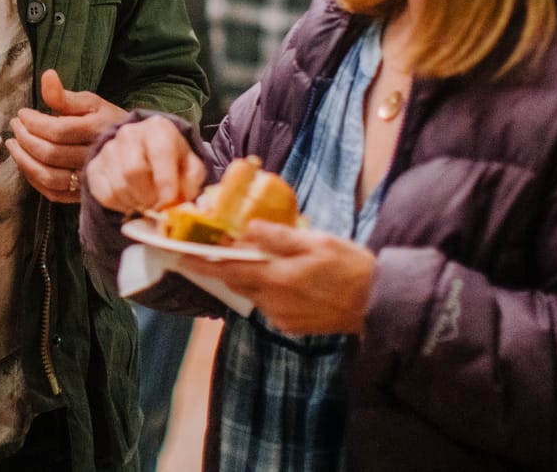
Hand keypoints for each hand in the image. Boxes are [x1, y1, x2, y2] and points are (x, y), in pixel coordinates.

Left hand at [7, 69, 127, 203]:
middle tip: (15, 126)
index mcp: (95, 131)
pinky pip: (52, 192)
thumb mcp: (91, 102)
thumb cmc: (107, 121)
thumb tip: (47, 76)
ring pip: (48, 177)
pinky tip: (25, 163)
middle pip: (50, 154)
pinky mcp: (81, 194)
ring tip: (13, 145)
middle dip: (25, 139)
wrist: (130, 151)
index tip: (22, 113)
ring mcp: (87, 180)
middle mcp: (91, 159)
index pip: (57, 131)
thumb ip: (65, 95)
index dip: (33, 122)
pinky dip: (34, 179)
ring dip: (24, 161)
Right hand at [83, 115, 204, 214]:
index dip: (166, 183)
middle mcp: (129, 133)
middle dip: (148, 197)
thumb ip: (191, 181)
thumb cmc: (173, 160)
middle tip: (157, 207)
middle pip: (133, 171)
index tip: (170, 203)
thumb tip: (179, 203)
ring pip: (118, 186)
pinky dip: (120, 206)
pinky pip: (103, 195)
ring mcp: (108, 148)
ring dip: (135, 204)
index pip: (160, 154)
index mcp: (158, 128)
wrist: (147, 153)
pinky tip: (131, 202)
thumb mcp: (191, 166)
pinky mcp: (94, 166)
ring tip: (146, 204)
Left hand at [190, 221, 375, 335]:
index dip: (201, 263)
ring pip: (253, 294)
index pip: (228, 269)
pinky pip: (269, 306)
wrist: (378, 303)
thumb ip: (279, 236)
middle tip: (216, 250)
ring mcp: (282, 318)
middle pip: (237, 282)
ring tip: (264, 260)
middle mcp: (273, 302)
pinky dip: (268, 291)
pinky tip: (287, 279)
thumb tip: (246, 229)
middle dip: (224, 267)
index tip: (179, 256)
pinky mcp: (291, 328)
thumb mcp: (317, 241)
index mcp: (277, 278)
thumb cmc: (350, 266)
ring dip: (250, 278)